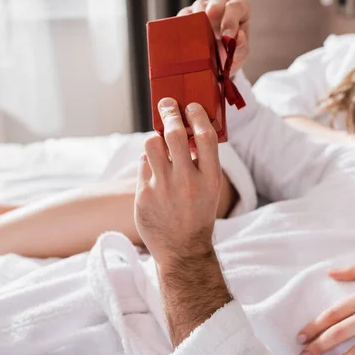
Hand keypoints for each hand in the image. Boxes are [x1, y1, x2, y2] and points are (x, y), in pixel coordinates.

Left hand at [135, 98, 221, 266]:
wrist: (182, 251)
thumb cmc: (198, 215)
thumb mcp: (210, 189)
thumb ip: (202, 162)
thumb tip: (189, 129)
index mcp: (210, 179)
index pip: (205, 137)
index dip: (197, 115)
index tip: (191, 106)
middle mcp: (187, 182)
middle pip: (175, 134)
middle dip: (169, 113)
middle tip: (166, 104)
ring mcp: (163, 188)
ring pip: (152, 143)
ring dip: (155, 137)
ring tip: (159, 142)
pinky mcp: (144, 194)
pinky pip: (143, 163)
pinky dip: (149, 161)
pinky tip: (155, 170)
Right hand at [178, 0, 249, 72]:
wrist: (215, 63)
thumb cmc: (231, 53)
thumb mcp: (239, 53)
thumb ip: (242, 47)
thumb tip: (239, 38)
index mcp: (238, 7)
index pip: (236, 6)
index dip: (231, 20)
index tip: (227, 37)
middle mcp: (220, 2)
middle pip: (217, 0)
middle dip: (215, 14)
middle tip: (211, 30)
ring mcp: (202, 6)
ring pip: (199, 8)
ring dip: (200, 24)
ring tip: (201, 43)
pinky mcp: (186, 13)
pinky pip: (183, 16)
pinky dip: (184, 27)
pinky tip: (187, 39)